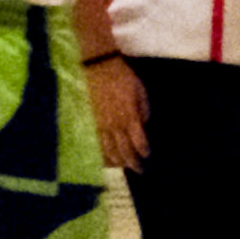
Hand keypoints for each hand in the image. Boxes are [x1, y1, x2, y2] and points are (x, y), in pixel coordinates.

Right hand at [86, 55, 147, 172]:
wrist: (98, 68)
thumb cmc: (122, 77)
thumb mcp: (140, 90)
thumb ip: (144, 110)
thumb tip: (144, 124)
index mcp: (130, 116)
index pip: (139, 141)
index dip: (144, 151)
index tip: (147, 156)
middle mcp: (115, 125)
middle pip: (125, 150)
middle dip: (133, 162)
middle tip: (140, 170)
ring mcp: (101, 125)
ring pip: (109, 150)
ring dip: (118, 162)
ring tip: (123, 167)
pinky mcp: (91, 122)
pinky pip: (96, 143)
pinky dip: (102, 154)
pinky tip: (105, 160)